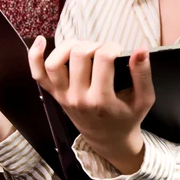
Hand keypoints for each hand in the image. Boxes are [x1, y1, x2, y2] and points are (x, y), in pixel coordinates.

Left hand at [28, 36, 154, 173]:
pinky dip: (35, 55)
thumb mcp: (144, 99)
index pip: (103, 58)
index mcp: (102, 100)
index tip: (119, 50)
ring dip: (69, 46)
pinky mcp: (54, 94)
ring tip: (83, 46)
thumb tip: (141, 48)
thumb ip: (143, 74)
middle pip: (79, 55)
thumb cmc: (128, 117)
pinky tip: (42, 40)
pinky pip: (37, 74)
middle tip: (103, 50)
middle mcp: (78, 98)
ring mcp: (63, 96)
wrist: (108, 139)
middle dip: (94, 44)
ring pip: (54, 62)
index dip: (113, 46)